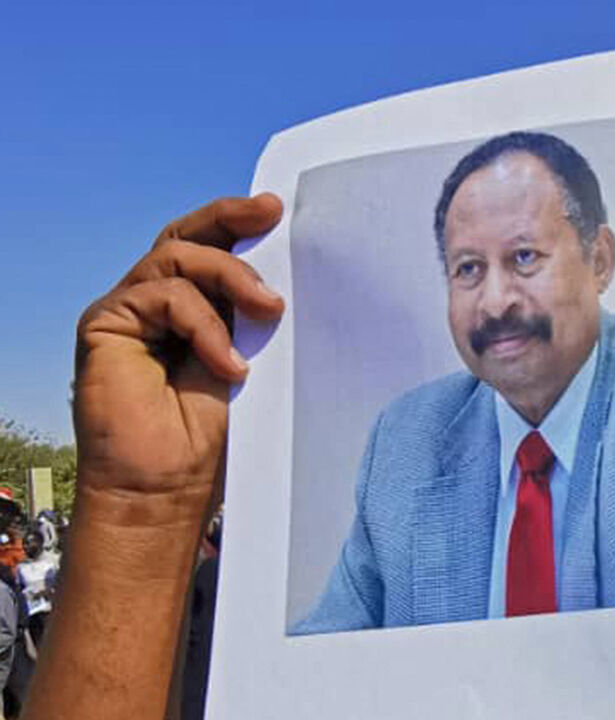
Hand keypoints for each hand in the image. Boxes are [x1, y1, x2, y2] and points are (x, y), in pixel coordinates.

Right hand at [73, 195, 284, 512]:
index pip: (212, 249)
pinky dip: (204, 324)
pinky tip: (230, 364)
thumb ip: (256, 318)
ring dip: (233, 276)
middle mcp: (154, 303)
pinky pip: (162, 295)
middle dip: (230, 216)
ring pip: (178, 256)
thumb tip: (295, 275)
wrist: (165, 493)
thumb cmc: (210, 442)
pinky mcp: (105, 325)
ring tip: (270, 312)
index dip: (241, 224)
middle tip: (270, 212)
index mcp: (192, 309)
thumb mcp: (251, 363)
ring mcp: (128, 311)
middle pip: (186, 235)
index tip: (280, 211)